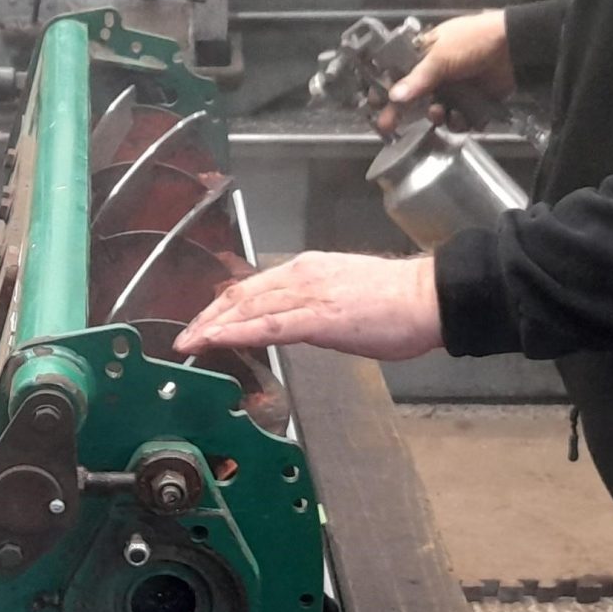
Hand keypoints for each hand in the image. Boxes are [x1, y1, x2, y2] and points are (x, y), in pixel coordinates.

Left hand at [174, 252, 441, 361]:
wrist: (428, 297)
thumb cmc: (397, 300)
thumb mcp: (344, 293)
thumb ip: (315, 304)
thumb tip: (298, 321)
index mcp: (307, 269)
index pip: (252, 286)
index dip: (221, 306)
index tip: (202, 322)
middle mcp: (301, 276)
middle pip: (241, 296)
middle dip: (208, 317)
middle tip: (184, 337)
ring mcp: (309, 296)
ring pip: (248, 309)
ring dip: (214, 326)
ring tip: (190, 343)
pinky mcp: (320, 318)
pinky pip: (269, 326)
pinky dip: (237, 332)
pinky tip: (216, 341)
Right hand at [378, 11, 513, 134]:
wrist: (513, 46)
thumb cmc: (472, 42)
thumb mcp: (440, 57)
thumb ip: (417, 79)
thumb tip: (393, 98)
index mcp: (425, 56)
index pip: (399, 75)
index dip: (387, 90)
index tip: (377, 105)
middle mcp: (438, 74)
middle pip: (415, 99)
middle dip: (405, 113)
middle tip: (390, 127)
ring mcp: (456, 89)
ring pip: (437, 112)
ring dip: (436, 117)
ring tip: (441, 113)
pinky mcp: (474, 102)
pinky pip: (461, 120)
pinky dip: (459, 123)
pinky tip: (461, 118)